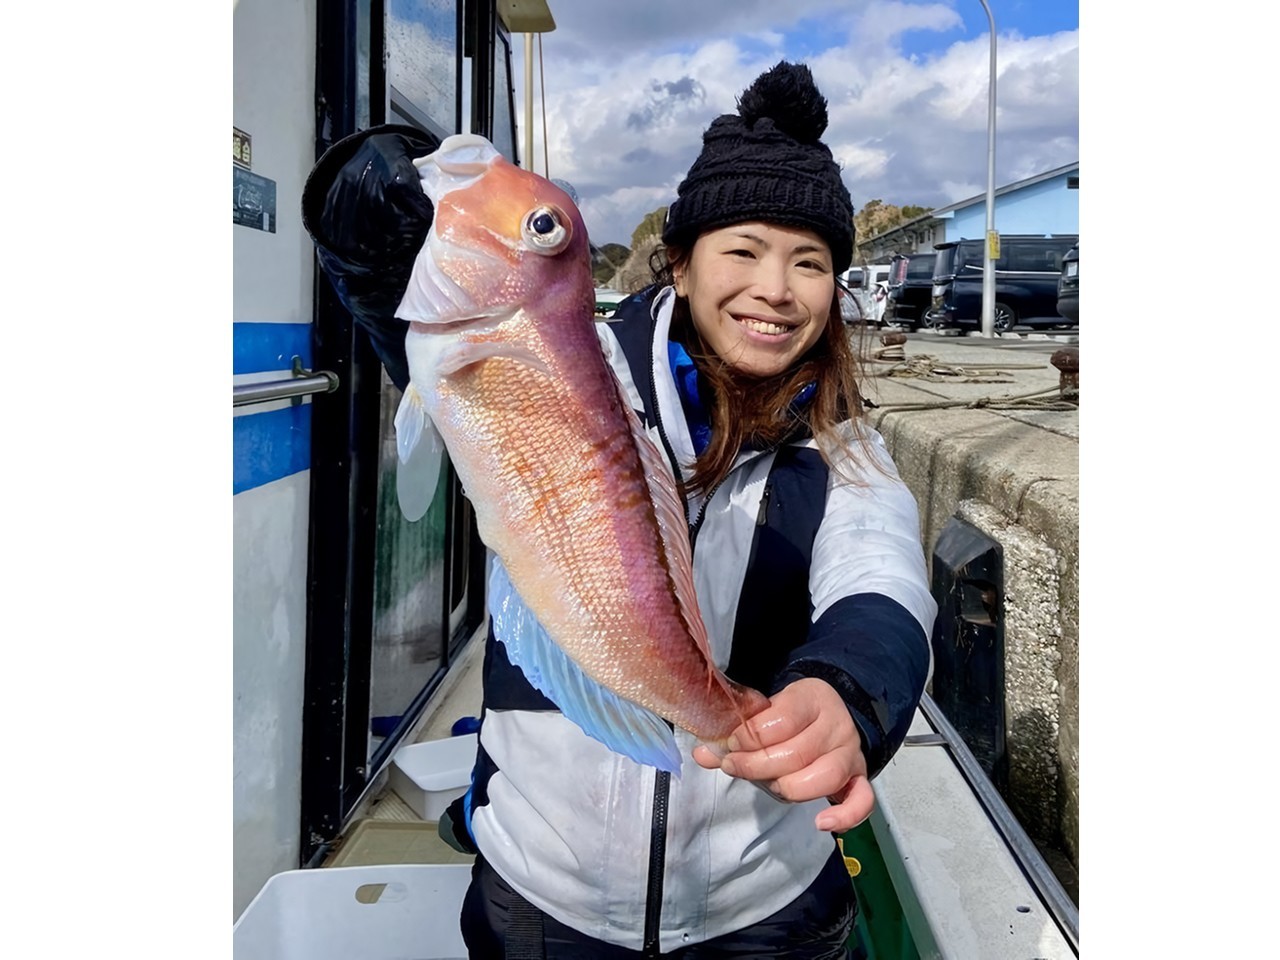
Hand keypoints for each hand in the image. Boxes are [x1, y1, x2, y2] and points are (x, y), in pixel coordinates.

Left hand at [692, 677, 872, 832]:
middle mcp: (837, 725)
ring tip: (766, 784)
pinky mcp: (859, 779)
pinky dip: (845, 816)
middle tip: (734, 766)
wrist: (828, 715)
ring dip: (786, 787)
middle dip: (757, 765)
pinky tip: (821, 823)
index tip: (730, 744)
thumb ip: (735, 735)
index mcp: (813, 698)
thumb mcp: (765, 714)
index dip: (750, 736)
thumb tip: (702, 754)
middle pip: (797, 753)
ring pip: (823, 777)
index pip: (782, 719)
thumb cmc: (790, 717)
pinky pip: (862, 801)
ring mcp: (851, 754)